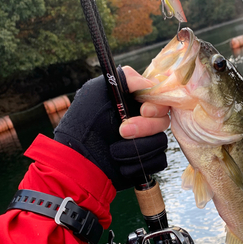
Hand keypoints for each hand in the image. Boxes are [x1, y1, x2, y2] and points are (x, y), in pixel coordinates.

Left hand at [54, 67, 168, 190]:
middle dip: (145, 127)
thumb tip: (151, 83)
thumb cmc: (83, 125)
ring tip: (115, 151)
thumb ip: (125, 78)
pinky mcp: (147, 162)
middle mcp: (143, 120)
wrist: (79, 162)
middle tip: (122, 131)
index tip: (144, 110)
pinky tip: (122, 164)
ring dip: (137, 148)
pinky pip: (158, 161)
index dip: (156, 104)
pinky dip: (139, 164)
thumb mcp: (97, 92)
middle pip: (163, 120)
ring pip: (161, 142)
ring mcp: (146, 142)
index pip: (160, 98)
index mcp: (134, 102)